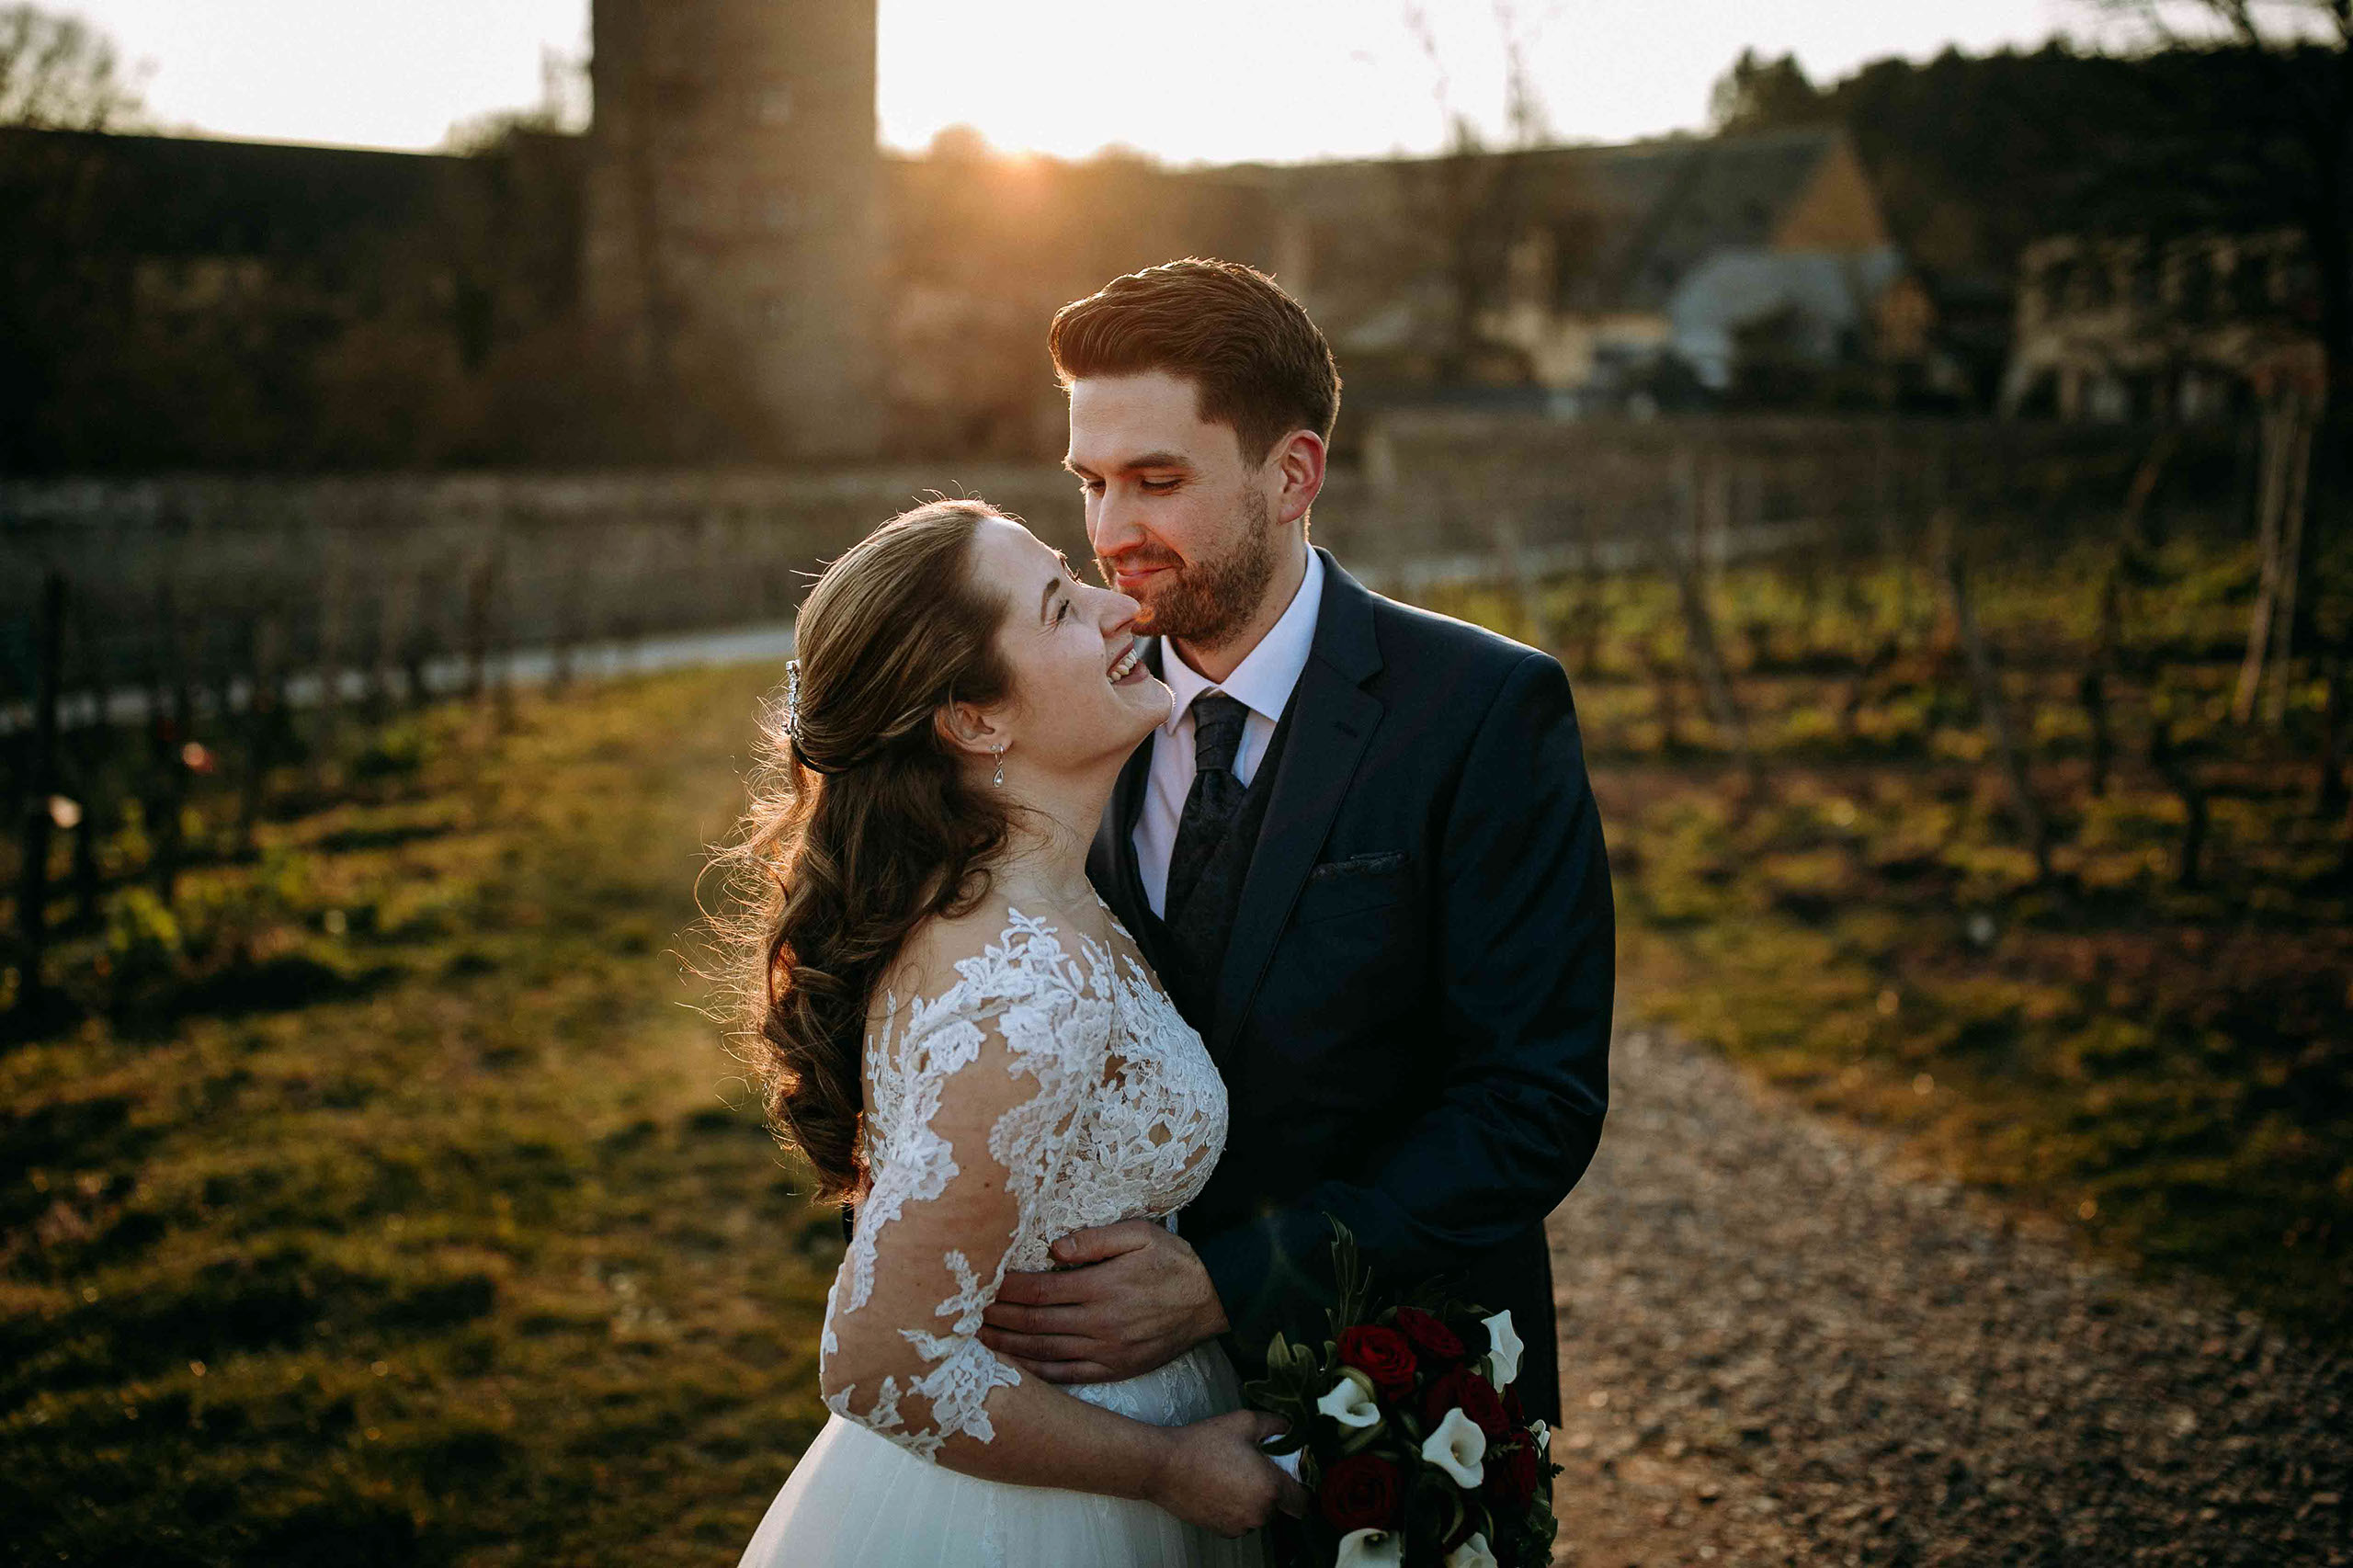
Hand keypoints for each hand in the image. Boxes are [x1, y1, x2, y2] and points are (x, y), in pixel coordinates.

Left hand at [981, 1219, 1229, 1383]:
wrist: (1214, 1302)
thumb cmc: (1174, 1262)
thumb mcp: (1142, 1234)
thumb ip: (1097, 1239)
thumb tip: (1055, 1248)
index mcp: (1102, 1288)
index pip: (1038, 1291)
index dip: (1003, 1289)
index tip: (977, 1283)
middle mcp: (1099, 1324)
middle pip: (1032, 1324)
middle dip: (994, 1318)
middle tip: (960, 1313)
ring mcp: (1105, 1352)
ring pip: (1042, 1352)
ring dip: (1005, 1347)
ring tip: (973, 1341)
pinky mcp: (1114, 1370)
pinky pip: (1065, 1375)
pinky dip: (1034, 1373)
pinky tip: (1011, 1368)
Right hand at [1145, 1410, 1309, 1537]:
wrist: (1164, 1466)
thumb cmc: (1203, 1443)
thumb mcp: (1244, 1422)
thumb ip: (1276, 1424)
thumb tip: (1290, 1428)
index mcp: (1270, 1488)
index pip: (1303, 1502)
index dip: (1301, 1487)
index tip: (1290, 1474)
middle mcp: (1259, 1514)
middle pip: (1280, 1507)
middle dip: (1272, 1489)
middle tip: (1254, 1466)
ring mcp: (1239, 1526)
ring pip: (1259, 1515)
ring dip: (1254, 1500)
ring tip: (1233, 1474)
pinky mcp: (1222, 1531)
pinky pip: (1240, 1521)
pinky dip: (1236, 1508)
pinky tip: (1220, 1486)